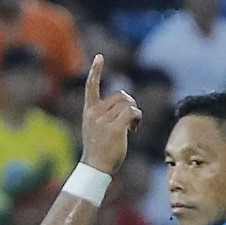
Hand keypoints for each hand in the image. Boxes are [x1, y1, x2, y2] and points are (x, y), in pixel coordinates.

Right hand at [76, 55, 139, 173]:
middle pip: (121, 95)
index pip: (91, 86)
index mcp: (89, 111)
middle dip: (129, 104)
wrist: (95, 167)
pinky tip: (133, 129)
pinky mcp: (115, 128)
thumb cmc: (99, 149)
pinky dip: (137, 118)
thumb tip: (128, 104)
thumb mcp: (97, 128)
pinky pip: (132, 112)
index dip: (95, 71)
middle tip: (128, 120)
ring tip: (130, 128)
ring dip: (134, 114)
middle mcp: (95, 113)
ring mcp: (104, 120)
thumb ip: (107, 114)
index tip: (99, 57)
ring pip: (128, 104)